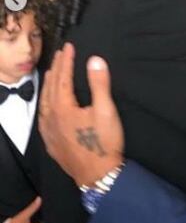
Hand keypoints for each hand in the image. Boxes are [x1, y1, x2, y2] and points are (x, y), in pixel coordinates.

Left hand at [39, 43, 123, 186]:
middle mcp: (51, 118)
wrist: (97, 175)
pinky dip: (45, 103)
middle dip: (56, 69)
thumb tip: (94, 60)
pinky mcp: (51, 142)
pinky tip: (47, 104)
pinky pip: (42, 117)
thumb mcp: (106, 111)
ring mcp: (49, 131)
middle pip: (51, 88)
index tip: (69, 46)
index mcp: (63, 108)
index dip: (66, 61)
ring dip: (48, 85)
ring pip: (44, 102)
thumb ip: (99, 84)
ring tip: (51, 73)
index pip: (63, 78)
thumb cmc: (103, 143)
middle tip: (60, 54)